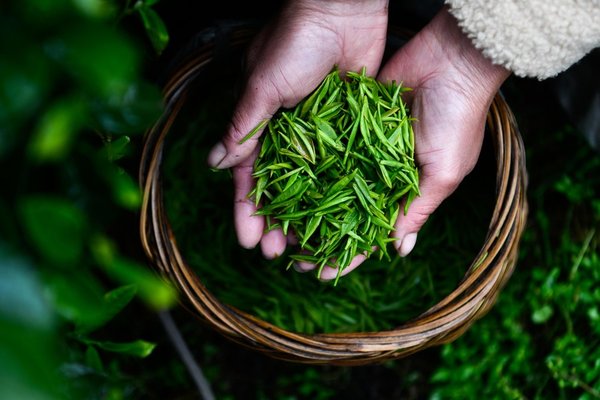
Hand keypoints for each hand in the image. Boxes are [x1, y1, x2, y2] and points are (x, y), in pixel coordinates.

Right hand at [207, 0, 388, 257]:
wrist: (345, 9)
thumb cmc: (297, 41)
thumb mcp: (263, 86)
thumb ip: (244, 127)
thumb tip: (215, 164)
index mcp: (261, 120)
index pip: (249, 175)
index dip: (247, 209)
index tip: (247, 240)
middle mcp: (287, 130)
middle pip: (279, 186)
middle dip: (274, 220)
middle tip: (275, 253)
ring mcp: (318, 131)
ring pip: (309, 183)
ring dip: (304, 214)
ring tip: (305, 247)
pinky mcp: (347, 126)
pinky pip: (339, 166)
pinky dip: (335, 191)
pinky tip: (338, 217)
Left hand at [299, 6, 510, 280]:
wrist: (450, 59)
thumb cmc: (457, 119)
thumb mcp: (443, 172)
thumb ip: (417, 210)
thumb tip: (399, 251)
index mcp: (403, 191)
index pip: (370, 231)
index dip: (347, 254)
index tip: (321, 275)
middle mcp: (379, 173)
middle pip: (342, 211)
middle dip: (319, 235)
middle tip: (290, 255)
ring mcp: (362, 149)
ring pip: (328, 182)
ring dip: (306, 204)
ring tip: (279, 226)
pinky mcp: (349, 122)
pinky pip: (325, 147)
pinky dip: (307, 164)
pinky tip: (284, 182)